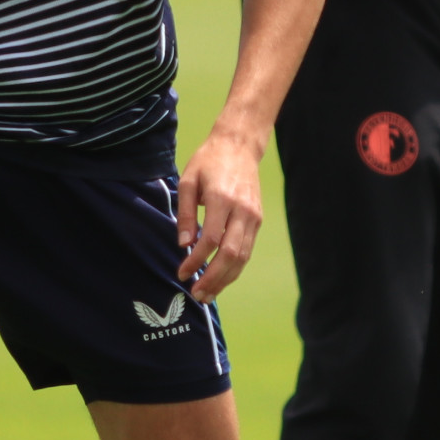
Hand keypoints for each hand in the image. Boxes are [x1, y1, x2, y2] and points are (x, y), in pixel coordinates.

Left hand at [173, 122, 264, 295]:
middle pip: (230, 254)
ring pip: (242, 257)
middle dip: (213, 278)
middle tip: (197, 294)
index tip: (181, 273)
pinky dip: (234, 268)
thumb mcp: (188, 181)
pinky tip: (221, 278)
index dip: (196, 261)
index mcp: (222, 199)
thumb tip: (183, 244)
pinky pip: (247, 250)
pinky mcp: (257, 220)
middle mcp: (242, 211)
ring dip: (225, 279)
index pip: (211, 240)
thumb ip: (185, 213)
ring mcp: (253, 216)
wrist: (240, 145)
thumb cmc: (209, 161)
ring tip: (209, 294)